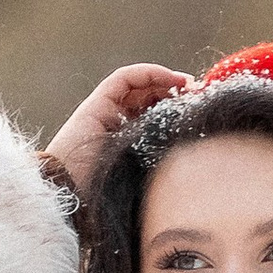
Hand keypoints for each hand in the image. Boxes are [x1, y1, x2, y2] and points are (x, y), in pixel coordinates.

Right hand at [42, 61, 192, 195]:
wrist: (72, 200)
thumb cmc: (109, 200)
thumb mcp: (147, 179)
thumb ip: (164, 167)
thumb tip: (200, 165)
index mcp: (127, 143)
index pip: (154, 116)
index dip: (177, 108)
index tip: (199, 108)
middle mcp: (114, 124)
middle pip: (148, 98)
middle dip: (174, 91)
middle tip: (198, 93)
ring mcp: (103, 113)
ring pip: (138, 86)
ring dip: (165, 79)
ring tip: (188, 85)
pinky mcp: (95, 105)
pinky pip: (124, 78)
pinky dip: (148, 73)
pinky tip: (171, 78)